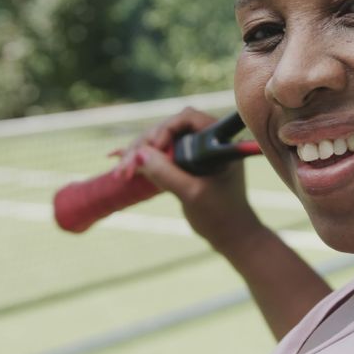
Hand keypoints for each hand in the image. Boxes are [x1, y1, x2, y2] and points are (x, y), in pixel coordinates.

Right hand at [121, 107, 266, 252]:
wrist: (231, 234)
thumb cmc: (220, 215)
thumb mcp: (191, 194)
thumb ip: (167, 174)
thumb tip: (139, 153)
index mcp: (219, 142)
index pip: (189, 118)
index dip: (167, 127)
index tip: (154, 147)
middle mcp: (208, 141)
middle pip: (171, 128)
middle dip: (147, 142)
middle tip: (127, 163)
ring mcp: (197, 152)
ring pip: (164, 140)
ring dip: (142, 151)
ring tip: (122, 170)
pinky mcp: (187, 163)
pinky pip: (164, 153)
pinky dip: (146, 160)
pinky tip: (128, 168)